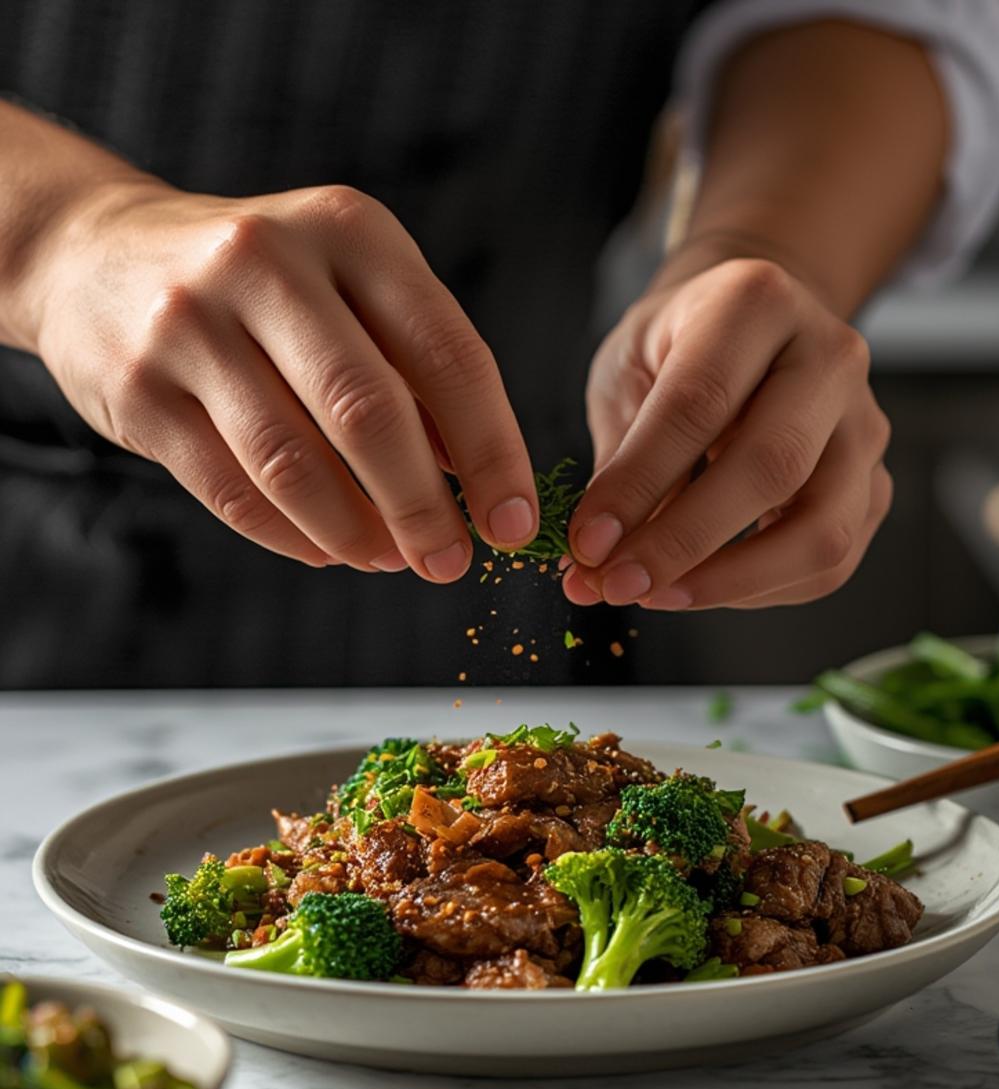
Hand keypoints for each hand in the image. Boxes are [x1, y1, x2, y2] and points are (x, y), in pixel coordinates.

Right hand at [31, 181, 535, 573]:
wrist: (96, 259)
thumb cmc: (261, 290)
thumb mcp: (348, 287)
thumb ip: (416, 368)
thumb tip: (482, 480)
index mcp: (347, 229)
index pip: (446, 352)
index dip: (492, 450)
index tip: (514, 521)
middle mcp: (267, 262)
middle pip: (367, 411)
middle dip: (422, 507)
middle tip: (451, 562)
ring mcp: (192, 324)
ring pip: (293, 463)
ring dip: (355, 533)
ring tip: (389, 560)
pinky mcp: (140, 389)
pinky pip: (232, 491)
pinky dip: (292, 538)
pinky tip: (328, 551)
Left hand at [565, 258, 891, 609]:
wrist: (755, 327)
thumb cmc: (680, 348)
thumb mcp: (629, 372)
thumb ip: (619, 460)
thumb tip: (597, 561)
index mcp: (758, 304)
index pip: (698, 404)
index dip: (638, 485)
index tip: (587, 544)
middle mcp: (830, 359)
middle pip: (772, 468)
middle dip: (683, 543)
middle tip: (617, 583)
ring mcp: (864, 426)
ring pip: (819, 531)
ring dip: (729, 582)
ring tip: (656, 594)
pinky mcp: (875, 485)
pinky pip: (829, 566)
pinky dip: (759, 592)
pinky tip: (700, 586)